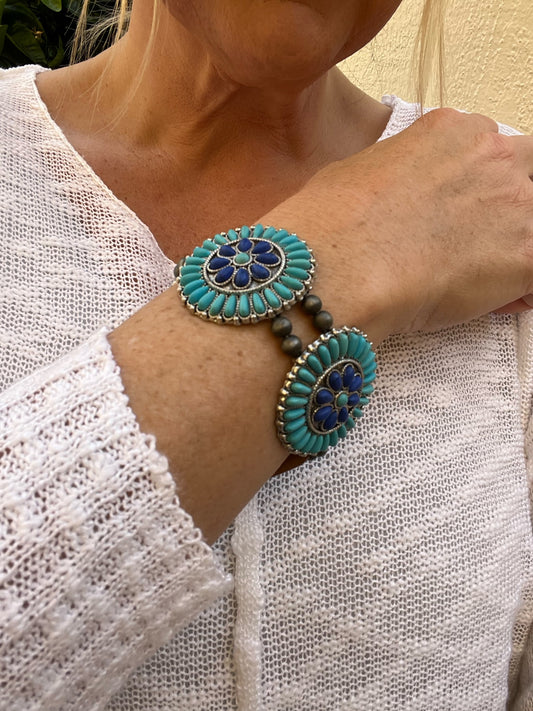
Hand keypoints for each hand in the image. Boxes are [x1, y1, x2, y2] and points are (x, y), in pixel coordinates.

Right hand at [265, 109, 532, 342]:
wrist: (337, 268)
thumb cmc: (330, 225)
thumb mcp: (358, 174)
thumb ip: (398, 177)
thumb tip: (398, 201)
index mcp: (451, 131)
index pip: (488, 153)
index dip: (478, 188)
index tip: (464, 216)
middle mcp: (492, 155)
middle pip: (526, 175)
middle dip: (508, 208)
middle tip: (479, 242)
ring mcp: (515, 202)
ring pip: (532, 224)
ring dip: (513, 248)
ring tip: (481, 279)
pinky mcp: (525, 254)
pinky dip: (522, 288)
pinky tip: (496, 303)